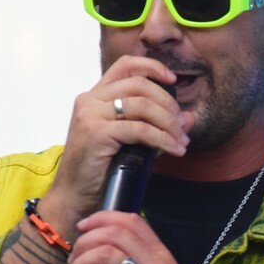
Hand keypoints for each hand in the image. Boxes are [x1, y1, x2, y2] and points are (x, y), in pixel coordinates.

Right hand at [37, 57, 192, 241]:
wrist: (74, 197)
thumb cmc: (99, 171)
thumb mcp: (130, 142)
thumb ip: (156, 126)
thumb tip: (189, 118)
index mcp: (94, 96)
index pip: (125, 65)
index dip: (152, 67)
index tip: (174, 80)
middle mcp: (90, 100)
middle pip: (140, 84)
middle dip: (168, 103)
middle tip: (182, 125)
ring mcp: (91, 114)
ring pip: (143, 105)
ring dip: (169, 123)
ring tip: (181, 141)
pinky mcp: (96, 132)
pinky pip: (140, 129)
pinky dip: (162, 139)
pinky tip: (174, 149)